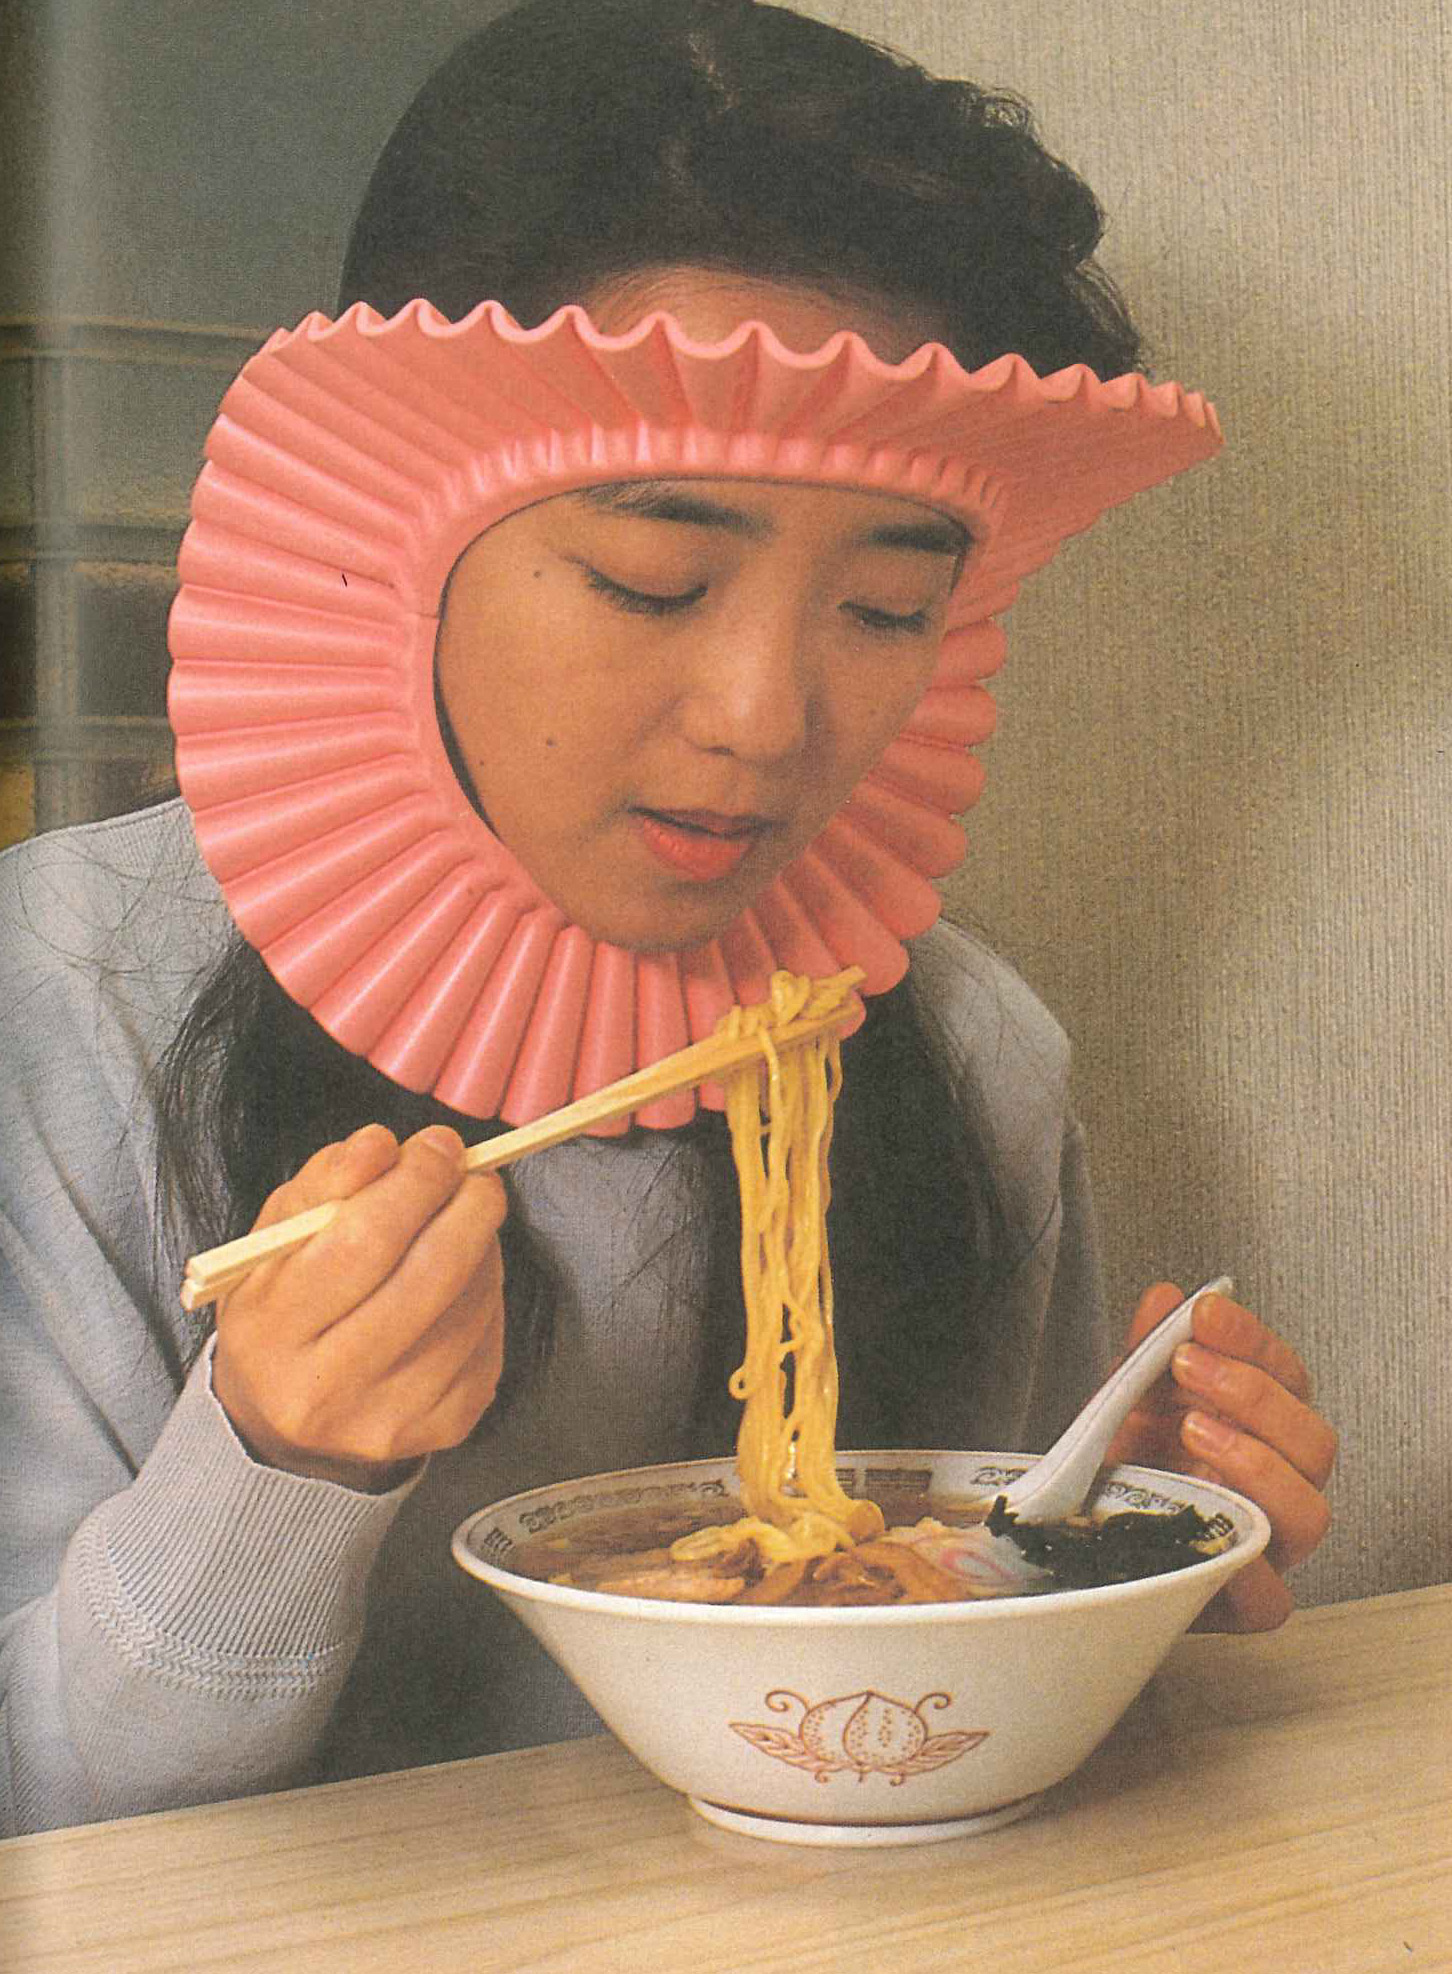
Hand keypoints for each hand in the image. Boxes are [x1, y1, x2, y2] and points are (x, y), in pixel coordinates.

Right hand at [212, 1123, 506, 1491]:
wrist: (289, 1413)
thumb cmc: (287, 1303)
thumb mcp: (280, 1233)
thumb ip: (327, 1180)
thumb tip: (382, 1145)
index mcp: (273, 1330)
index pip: (362, 1242)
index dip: (415, 1183)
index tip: (439, 1146)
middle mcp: (327, 1387)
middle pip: (428, 1277)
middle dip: (466, 1208)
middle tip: (476, 1175)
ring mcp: (390, 1417)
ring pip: (470, 1306)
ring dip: (483, 1247)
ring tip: (465, 1220)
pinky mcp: (443, 1428)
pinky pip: (490, 1339)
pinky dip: (488, 1292)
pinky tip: (466, 1275)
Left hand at [1105, 1283, 1335, 1630]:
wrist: (1079, 1539)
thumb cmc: (1123, 1467)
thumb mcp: (1125, 1399)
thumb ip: (1147, 1350)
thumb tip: (1166, 1299)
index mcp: (1262, 1429)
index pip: (1288, 1376)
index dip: (1252, 1340)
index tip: (1204, 1314)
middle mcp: (1276, 1485)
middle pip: (1314, 1441)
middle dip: (1253, 1393)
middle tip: (1187, 1364)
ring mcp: (1268, 1545)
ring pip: (1309, 1511)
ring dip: (1254, 1463)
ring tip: (1192, 1428)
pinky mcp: (1243, 1603)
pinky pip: (1270, 1600)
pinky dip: (1244, 1565)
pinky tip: (1204, 1520)